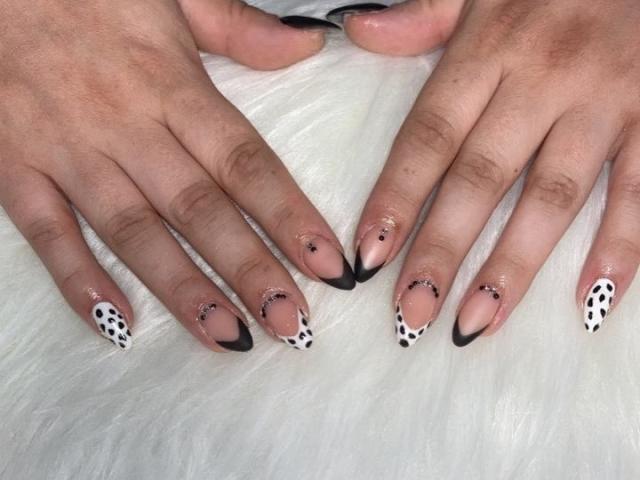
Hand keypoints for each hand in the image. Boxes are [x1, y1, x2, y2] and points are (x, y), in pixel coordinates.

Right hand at [0, 0, 354, 352]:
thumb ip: (241, 28)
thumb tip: (309, 46)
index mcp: (172, 84)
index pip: (246, 163)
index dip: (291, 216)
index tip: (328, 264)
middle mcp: (126, 125)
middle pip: (199, 210)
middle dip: (250, 271)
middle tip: (292, 324)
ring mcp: (68, 151)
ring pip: (132, 233)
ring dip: (183, 291)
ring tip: (230, 338)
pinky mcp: (14, 167)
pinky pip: (47, 233)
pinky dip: (78, 281)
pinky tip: (118, 325)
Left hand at [346, 0, 639, 345]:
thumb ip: (423, 15)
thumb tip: (357, 29)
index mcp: (489, 49)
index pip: (429, 136)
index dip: (395, 198)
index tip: (368, 256)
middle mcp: (543, 80)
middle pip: (481, 178)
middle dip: (442, 251)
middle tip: (411, 314)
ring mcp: (604, 102)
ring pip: (554, 197)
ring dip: (513, 267)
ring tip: (476, 323)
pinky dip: (620, 248)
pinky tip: (588, 301)